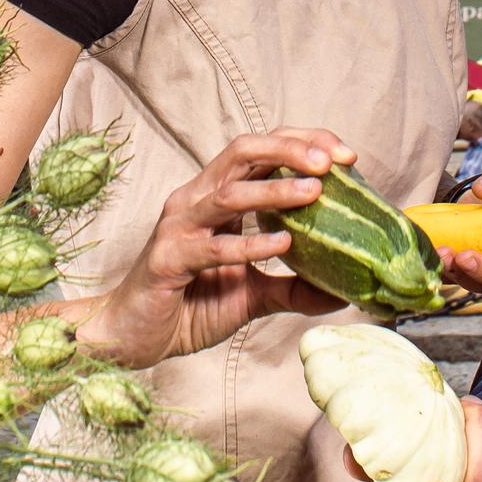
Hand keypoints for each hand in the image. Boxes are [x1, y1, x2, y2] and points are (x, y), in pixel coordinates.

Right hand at [74, 128, 352, 368]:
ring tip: (314, 191)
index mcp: (217, 198)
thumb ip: (294, 287)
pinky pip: (212, 245)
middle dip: (289, 149)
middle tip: (331, 161)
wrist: (135, 337)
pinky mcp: (168, 259)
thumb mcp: (254, 295)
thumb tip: (342, 292)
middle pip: (243, 152)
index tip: (346, 154)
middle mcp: (196, 201)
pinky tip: (282, 245)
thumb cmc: (190, 307)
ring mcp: (179, 227)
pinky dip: (250, 243)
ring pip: (229, 193)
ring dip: (275, 189)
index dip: (302, 143)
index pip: (261, 152)